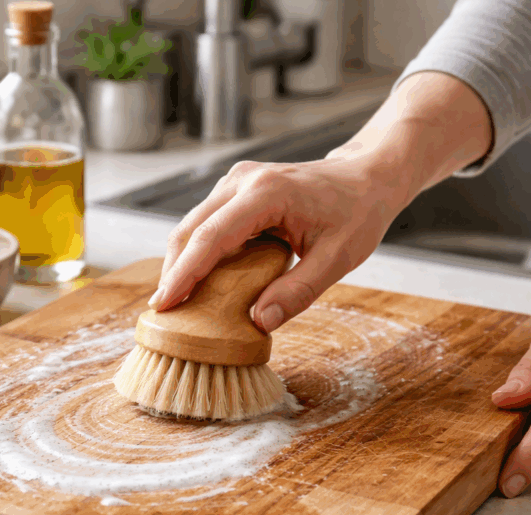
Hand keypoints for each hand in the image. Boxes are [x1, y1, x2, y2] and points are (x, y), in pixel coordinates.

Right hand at [148, 72, 492, 332]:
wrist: (366, 176)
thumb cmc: (358, 213)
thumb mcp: (338, 258)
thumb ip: (298, 291)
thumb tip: (257, 322)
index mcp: (267, 193)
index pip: (211, 238)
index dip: (184, 274)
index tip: (164, 305)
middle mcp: (243, 180)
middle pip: (190, 229)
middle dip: (173, 272)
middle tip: (163, 313)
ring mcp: (236, 180)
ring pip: (191, 224)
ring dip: (181, 262)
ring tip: (175, 302)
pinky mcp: (235, 188)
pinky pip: (205, 221)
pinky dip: (195, 251)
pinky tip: (197, 280)